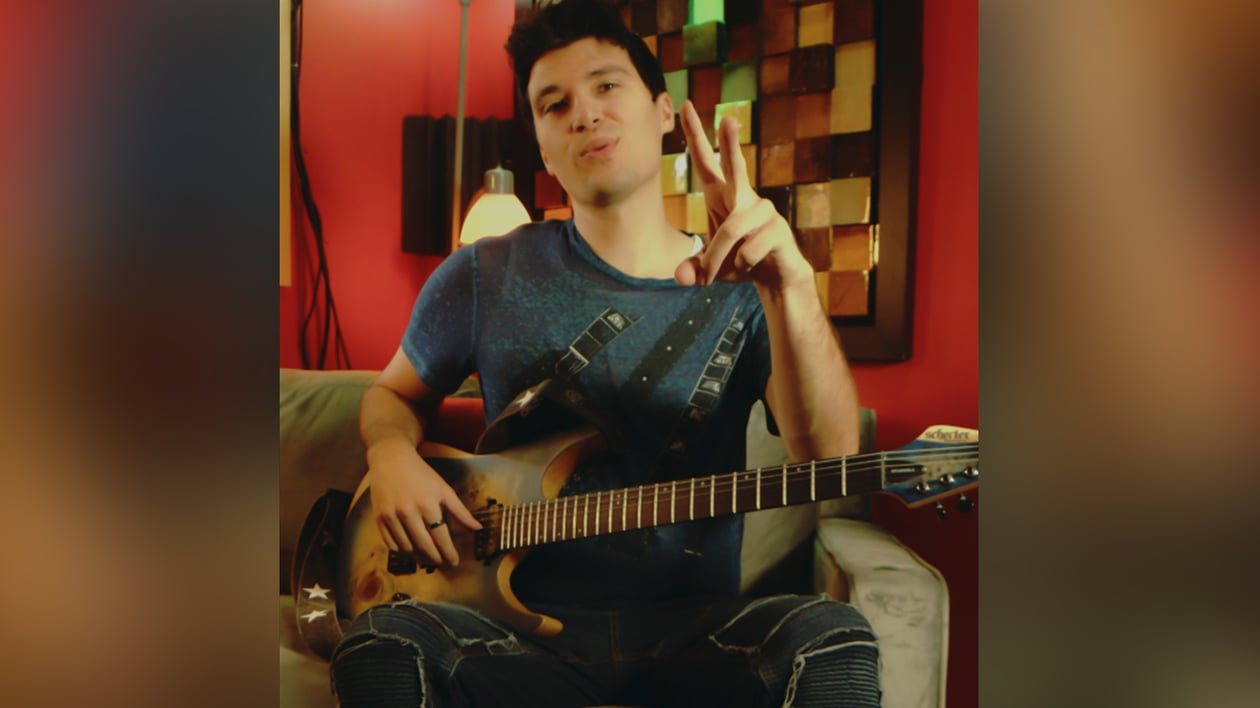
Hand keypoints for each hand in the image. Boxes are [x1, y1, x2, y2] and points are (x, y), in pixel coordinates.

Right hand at [366, 440, 481, 566]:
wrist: (391, 460)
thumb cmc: (421, 474)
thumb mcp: (444, 490)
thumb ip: (460, 511)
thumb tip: (478, 528)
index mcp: (427, 504)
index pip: (440, 537)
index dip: (448, 552)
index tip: (454, 561)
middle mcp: (407, 511)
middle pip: (424, 546)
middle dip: (436, 559)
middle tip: (443, 564)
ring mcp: (390, 516)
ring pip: (407, 548)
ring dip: (419, 557)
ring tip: (429, 558)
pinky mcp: (378, 518)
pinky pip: (391, 544)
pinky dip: (402, 551)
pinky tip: (412, 550)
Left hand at [675, 100, 813, 290]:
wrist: (778, 279)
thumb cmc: (740, 262)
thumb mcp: (709, 268)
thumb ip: (691, 268)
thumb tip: (681, 278)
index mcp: (724, 196)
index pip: (706, 161)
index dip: (695, 135)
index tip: (685, 106)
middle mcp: (745, 198)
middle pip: (736, 166)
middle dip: (731, 143)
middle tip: (728, 117)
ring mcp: (765, 212)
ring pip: (730, 231)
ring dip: (717, 260)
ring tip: (716, 277)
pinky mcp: (779, 231)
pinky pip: (748, 250)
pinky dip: (740, 266)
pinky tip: (749, 267)